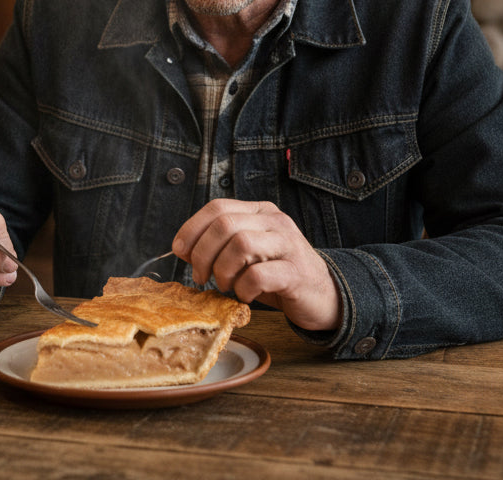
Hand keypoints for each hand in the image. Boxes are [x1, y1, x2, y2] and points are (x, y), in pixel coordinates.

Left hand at [172, 198, 341, 331]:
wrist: (322, 295)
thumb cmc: (277, 275)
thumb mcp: (248, 254)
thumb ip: (220, 245)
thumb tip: (183, 249)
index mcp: (259, 212)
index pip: (217, 207)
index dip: (192, 228)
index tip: (180, 252)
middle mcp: (275, 221)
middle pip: (225, 224)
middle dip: (204, 253)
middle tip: (202, 277)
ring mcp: (289, 244)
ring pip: (241, 244)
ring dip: (223, 270)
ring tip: (226, 286)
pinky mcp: (296, 272)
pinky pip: (258, 275)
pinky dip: (243, 288)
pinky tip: (245, 296)